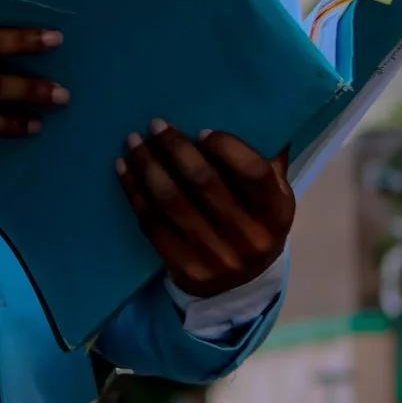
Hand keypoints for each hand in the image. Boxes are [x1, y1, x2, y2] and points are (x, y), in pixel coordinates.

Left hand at [115, 119, 293, 300]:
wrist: (239, 287)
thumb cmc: (253, 224)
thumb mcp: (273, 198)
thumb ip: (268, 162)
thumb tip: (262, 115)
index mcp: (277, 213)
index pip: (253, 172)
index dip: (226, 146)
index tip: (200, 130)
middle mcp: (250, 238)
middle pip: (204, 182)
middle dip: (175, 147)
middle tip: (156, 124)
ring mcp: (216, 257)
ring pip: (171, 201)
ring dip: (147, 165)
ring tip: (133, 142)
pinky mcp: (185, 268)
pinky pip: (152, 223)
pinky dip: (135, 192)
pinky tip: (124, 169)